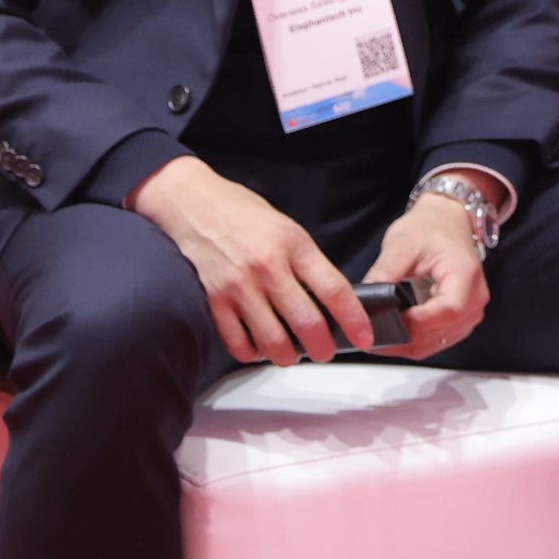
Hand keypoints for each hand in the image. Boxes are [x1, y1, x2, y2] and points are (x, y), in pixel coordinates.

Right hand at [131, 156, 366, 365]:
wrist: (193, 203)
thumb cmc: (243, 215)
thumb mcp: (288, 229)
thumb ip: (307, 263)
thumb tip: (328, 302)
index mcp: (294, 245)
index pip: (334, 289)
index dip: (354, 318)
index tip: (365, 336)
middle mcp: (269, 267)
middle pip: (306, 322)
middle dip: (323, 347)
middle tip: (326, 352)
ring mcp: (240, 286)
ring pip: (273, 341)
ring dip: (288, 356)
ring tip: (293, 353)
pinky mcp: (214, 300)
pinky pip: (238, 342)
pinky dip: (253, 353)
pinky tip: (259, 348)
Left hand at [360, 182, 494, 359]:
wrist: (447, 220)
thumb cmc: (430, 227)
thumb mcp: (402, 244)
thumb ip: (383, 273)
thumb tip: (362, 302)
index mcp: (464, 274)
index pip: (447, 310)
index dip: (418, 321)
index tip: (390, 318)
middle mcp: (475, 298)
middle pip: (442, 332)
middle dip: (406, 338)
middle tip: (373, 336)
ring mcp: (471, 311)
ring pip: (439, 343)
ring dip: (410, 344)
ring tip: (381, 336)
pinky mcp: (462, 318)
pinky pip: (439, 340)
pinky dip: (417, 342)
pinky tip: (396, 334)